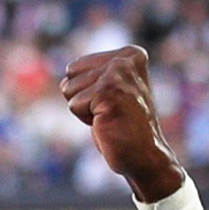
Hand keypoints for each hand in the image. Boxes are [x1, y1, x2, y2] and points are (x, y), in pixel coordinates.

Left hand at [60, 45, 183, 201]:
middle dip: (83, 98)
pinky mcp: (107, 92)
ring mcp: (117, 75)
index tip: (113, 102)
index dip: (87, 90)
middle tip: (110, 111)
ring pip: (69, 89)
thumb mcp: (113, 92)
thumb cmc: (124, 127)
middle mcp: (125, 59)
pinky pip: (73, 104)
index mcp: (130, 54)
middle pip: (70, 74)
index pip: (76, 66)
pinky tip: (107, 123)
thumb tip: (63, 82)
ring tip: (109, 117)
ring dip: (84, 109)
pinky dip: (85, 119)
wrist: (145, 155)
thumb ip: (93, 76)